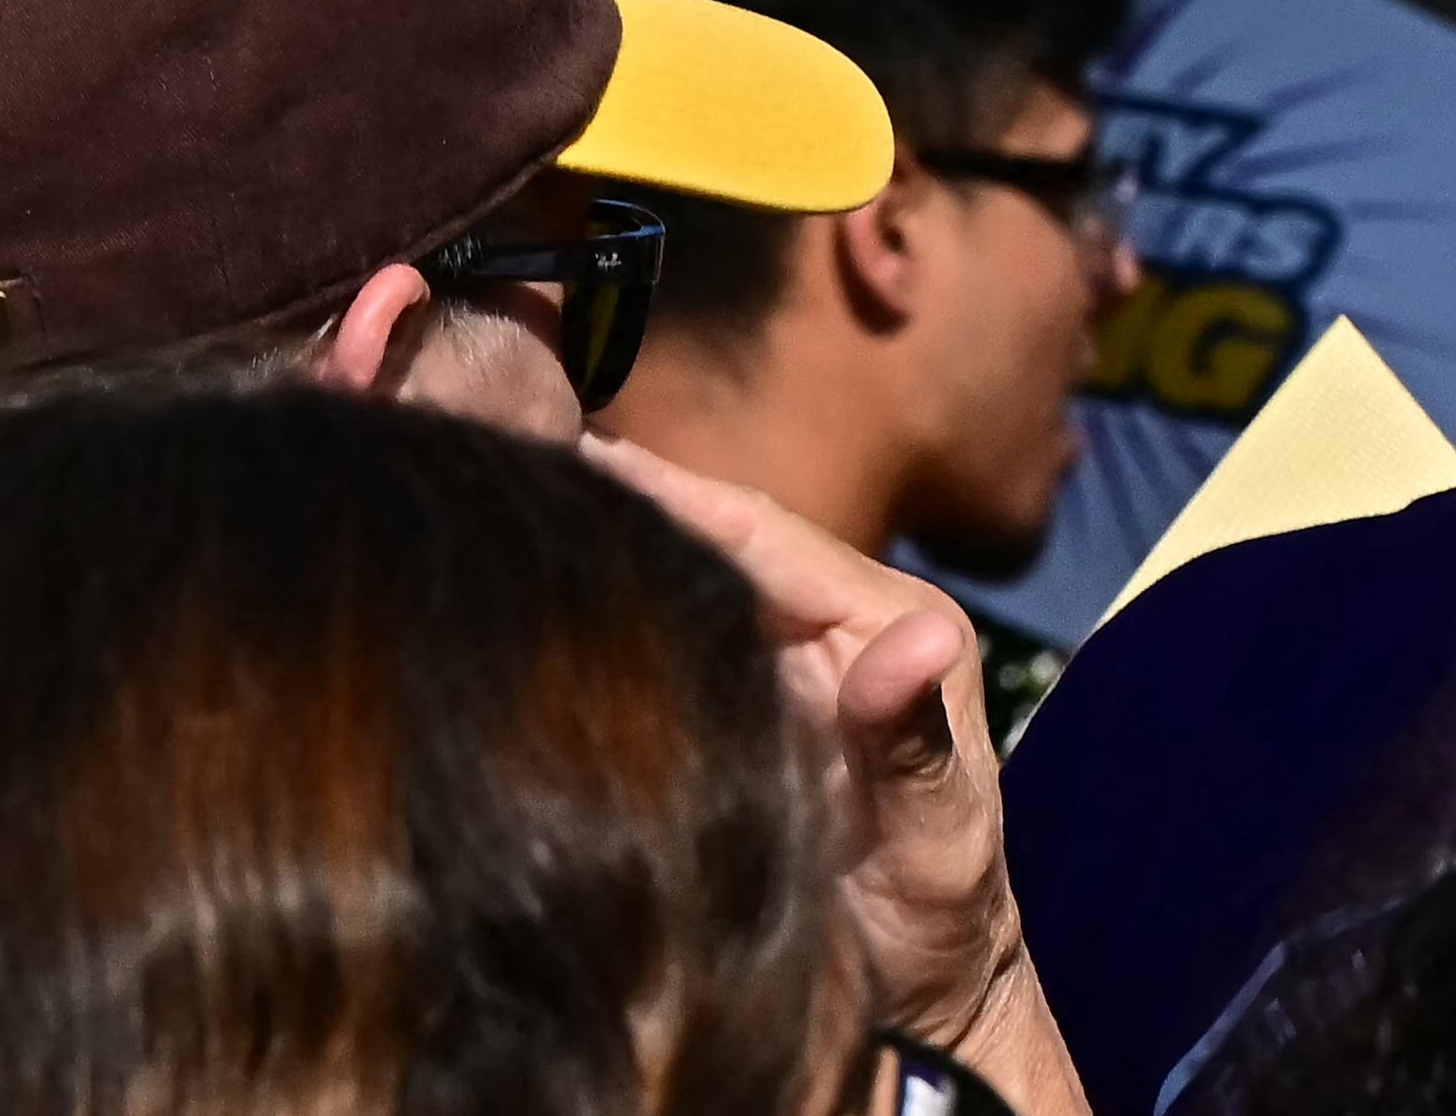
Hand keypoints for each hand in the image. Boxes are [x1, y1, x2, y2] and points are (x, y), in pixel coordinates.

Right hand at [577, 435, 1051, 1101]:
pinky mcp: (762, 697)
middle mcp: (843, 620)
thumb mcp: (934, 840)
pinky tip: (555, 597)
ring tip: (516, 510)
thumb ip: (914, 743)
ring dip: (619, 545)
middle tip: (515, 467)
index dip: (669, 492)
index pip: (760, 532)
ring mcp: (797, 657)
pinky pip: (686, 632)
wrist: (928, 998)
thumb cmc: (940, 926)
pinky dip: (626, 606)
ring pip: (695, 577)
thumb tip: (925, 634)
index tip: (576, 457)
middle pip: (717, 536)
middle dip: (626, 500)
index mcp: (893, 620)